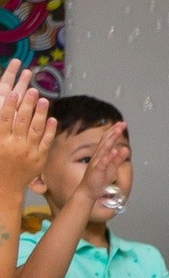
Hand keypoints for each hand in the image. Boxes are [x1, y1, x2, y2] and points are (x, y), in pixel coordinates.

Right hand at [0, 60, 52, 193]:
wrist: (5, 187)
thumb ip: (0, 131)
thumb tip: (3, 115)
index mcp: (0, 142)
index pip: (4, 120)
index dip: (9, 106)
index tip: (13, 93)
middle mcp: (14, 146)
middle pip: (22, 121)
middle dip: (27, 105)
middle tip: (33, 90)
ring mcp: (28, 152)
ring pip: (36, 129)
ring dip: (41, 113)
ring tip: (45, 99)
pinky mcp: (39, 159)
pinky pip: (46, 142)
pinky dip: (50, 130)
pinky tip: (54, 119)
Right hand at [76, 122, 127, 201]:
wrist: (87, 192)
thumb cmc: (99, 179)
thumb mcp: (111, 167)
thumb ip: (118, 158)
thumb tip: (125, 149)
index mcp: (101, 155)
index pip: (107, 140)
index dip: (113, 131)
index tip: (121, 123)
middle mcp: (98, 157)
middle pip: (106, 142)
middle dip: (114, 132)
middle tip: (122, 124)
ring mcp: (96, 163)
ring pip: (104, 150)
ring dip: (111, 140)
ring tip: (118, 132)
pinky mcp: (97, 171)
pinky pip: (102, 163)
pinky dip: (108, 157)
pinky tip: (113, 152)